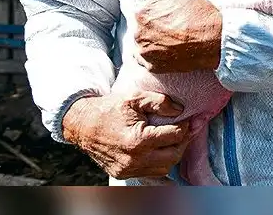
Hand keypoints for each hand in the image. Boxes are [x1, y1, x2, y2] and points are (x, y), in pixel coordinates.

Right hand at [62, 91, 189, 178]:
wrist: (82, 125)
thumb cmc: (109, 109)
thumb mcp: (135, 98)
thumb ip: (160, 102)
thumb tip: (180, 110)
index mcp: (138, 140)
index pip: (174, 136)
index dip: (185, 126)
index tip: (189, 119)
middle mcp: (134, 159)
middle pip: (174, 156)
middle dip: (183, 142)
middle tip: (186, 130)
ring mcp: (128, 169)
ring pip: (164, 168)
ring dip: (173, 154)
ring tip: (174, 140)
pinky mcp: (123, 174)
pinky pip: (150, 173)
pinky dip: (160, 163)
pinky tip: (162, 150)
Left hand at [134, 0, 221, 72]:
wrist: (214, 40)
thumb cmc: (200, 16)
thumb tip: (161, 0)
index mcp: (142, 14)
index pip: (141, 13)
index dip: (153, 15)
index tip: (162, 18)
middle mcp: (139, 34)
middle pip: (140, 30)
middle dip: (151, 30)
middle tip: (167, 30)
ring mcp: (145, 52)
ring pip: (143, 47)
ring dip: (151, 44)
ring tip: (168, 42)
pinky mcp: (154, 67)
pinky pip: (148, 61)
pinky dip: (156, 57)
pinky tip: (168, 52)